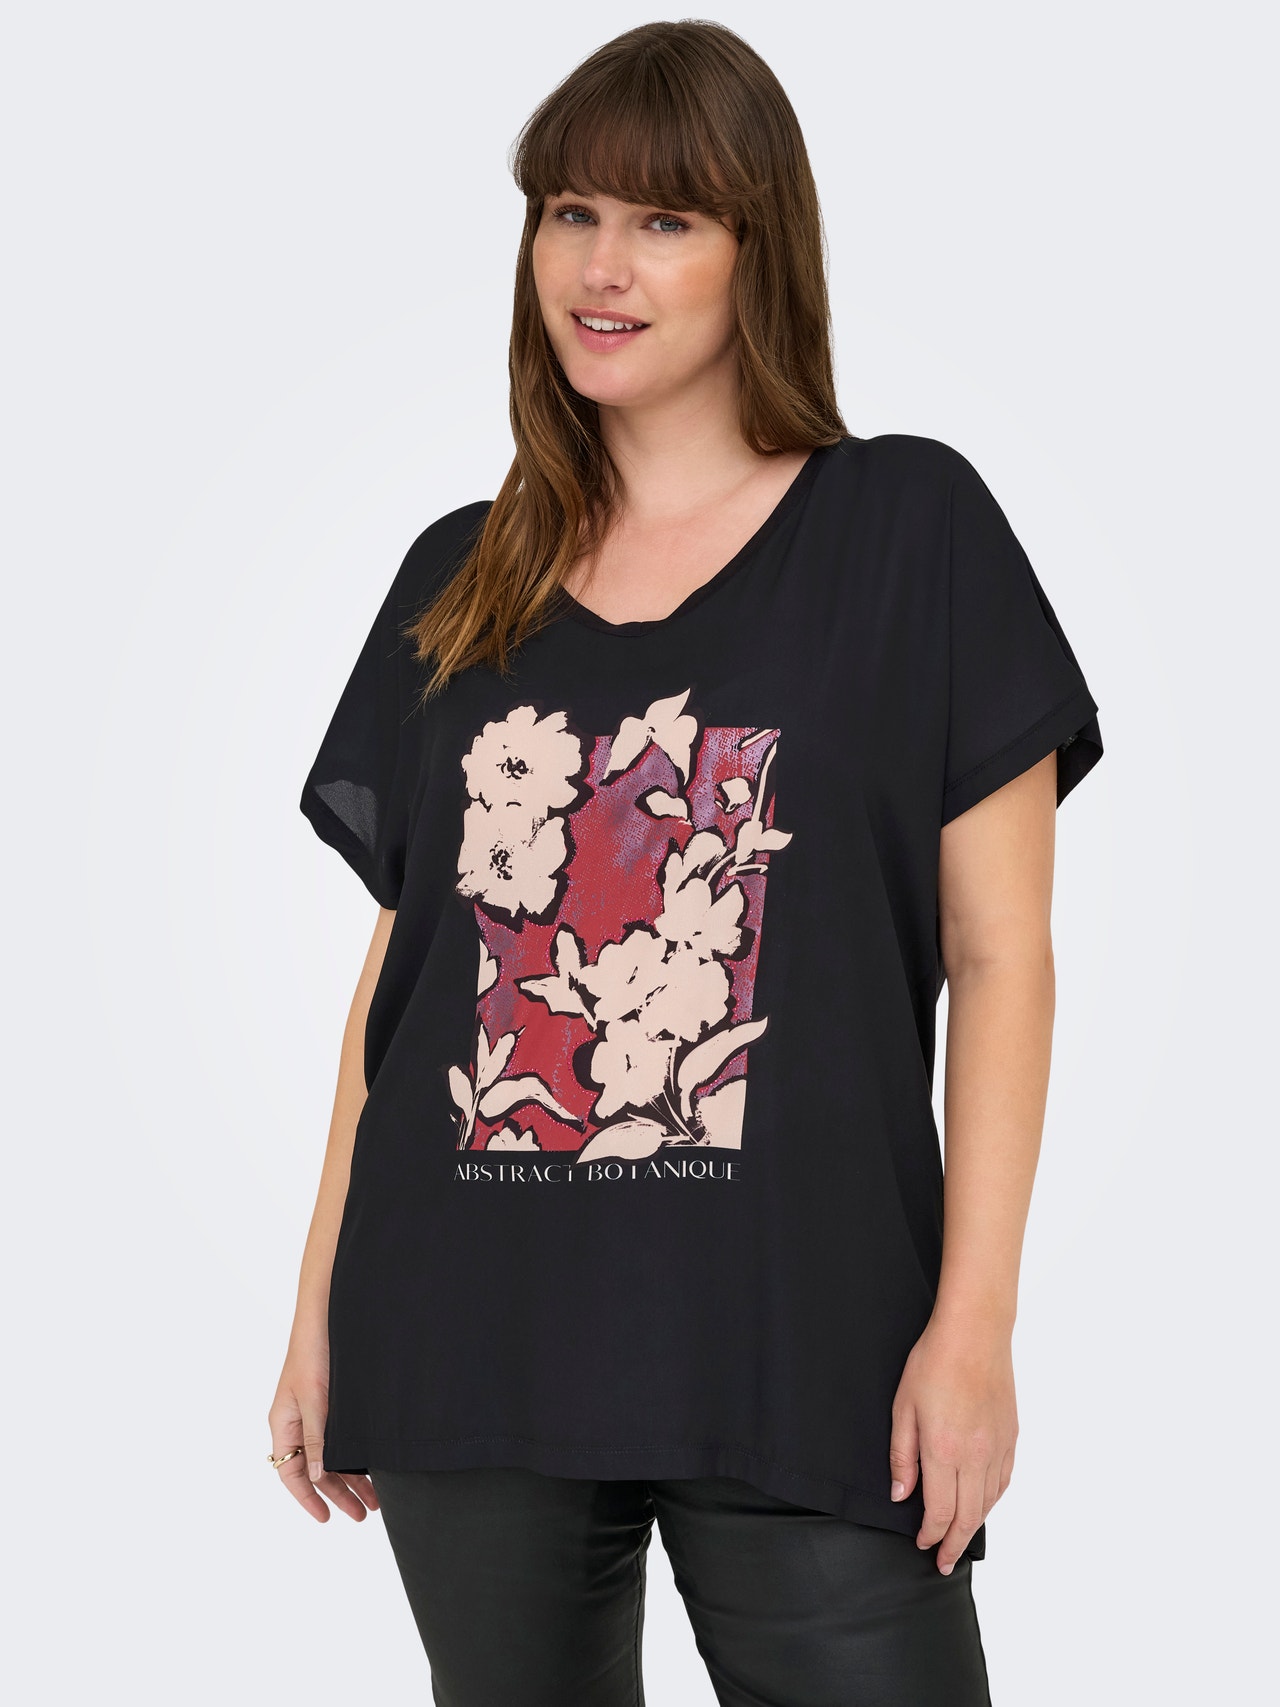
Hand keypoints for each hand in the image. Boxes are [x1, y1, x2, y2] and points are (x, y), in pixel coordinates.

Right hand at [268, 1334, 378, 1524]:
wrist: (330, 1313)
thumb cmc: (314, 1352)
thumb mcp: (315, 1398)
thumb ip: (317, 1437)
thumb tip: (318, 1476)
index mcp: (284, 1423)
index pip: (291, 1473)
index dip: (308, 1498)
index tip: (326, 1519)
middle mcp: (299, 1422)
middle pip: (317, 1470)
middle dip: (338, 1494)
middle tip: (363, 1514)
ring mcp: (318, 1413)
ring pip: (333, 1457)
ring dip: (353, 1479)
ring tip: (376, 1500)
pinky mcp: (336, 1402)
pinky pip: (344, 1439)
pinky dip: (358, 1457)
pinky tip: (376, 1470)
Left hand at [888, 1315, 1017, 1573]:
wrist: (974, 1333)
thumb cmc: (933, 1362)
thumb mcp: (903, 1407)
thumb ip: (902, 1455)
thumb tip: (902, 1494)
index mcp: (944, 1451)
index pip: (940, 1511)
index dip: (931, 1534)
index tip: (922, 1545)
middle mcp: (975, 1456)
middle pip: (968, 1516)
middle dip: (954, 1544)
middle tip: (944, 1562)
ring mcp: (997, 1447)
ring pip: (989, 1502)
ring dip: (974, 1526)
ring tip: (961, 1540)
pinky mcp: (1011, 1436)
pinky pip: (1004, 1480)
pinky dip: (992, 1500)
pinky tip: (983, 1504)